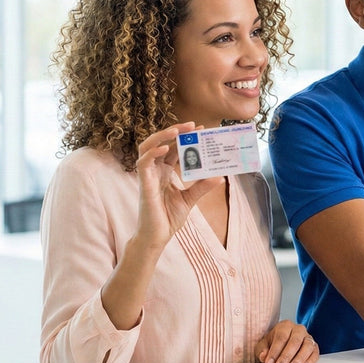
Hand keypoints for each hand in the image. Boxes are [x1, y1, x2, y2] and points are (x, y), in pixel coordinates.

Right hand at [134, 122, 223, 250]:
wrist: (158, 236)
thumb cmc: (169, 218)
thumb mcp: (190, 199)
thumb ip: (202, 187)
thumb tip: (220, 176)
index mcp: (165, 172)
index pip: (174, 148)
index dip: (185, 137)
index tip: (201, 129)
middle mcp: (155, 170)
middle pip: (162, 143)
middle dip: (175, 131)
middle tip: (193, 125)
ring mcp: (148, 176)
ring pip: (148, 147)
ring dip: (161, 136)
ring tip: (177, 130)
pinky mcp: (143, 184)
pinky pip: (143, 163)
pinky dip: (153, 153)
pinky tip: (165, 149)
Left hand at [256, 320, 318, 362]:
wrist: (283, 344)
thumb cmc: (273, 344)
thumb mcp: (263, 345)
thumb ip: (261, 350)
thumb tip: (264, 356)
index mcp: (285, 326)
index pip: (281, 337)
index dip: (275, 351)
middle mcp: (298, 330)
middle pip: (294, 341)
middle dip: (286, 357)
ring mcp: (308, 337)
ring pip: (307, 346)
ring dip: (299, 359)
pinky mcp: (315, 347)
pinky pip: (315, 353)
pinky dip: (310, 361)